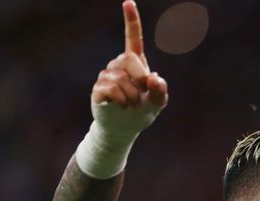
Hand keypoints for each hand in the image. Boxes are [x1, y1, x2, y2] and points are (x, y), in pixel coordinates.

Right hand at [91, 0, 167, 139]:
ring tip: (132, 104)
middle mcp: (119, 66)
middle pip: (128, 59)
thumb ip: (161, 91)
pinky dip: (121, 99)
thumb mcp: (157, 103)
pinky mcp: (98, 89)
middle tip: (143, 93)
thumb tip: (154, 78)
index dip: (131, 21)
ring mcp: (107, 76)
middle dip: (139, 77)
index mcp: (135, 64)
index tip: (128, 2)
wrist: (124, 129)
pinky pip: (110, 88)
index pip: (133, 39)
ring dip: (132, 95)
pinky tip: (123, 106)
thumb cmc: (142, 111)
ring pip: (120, 77)